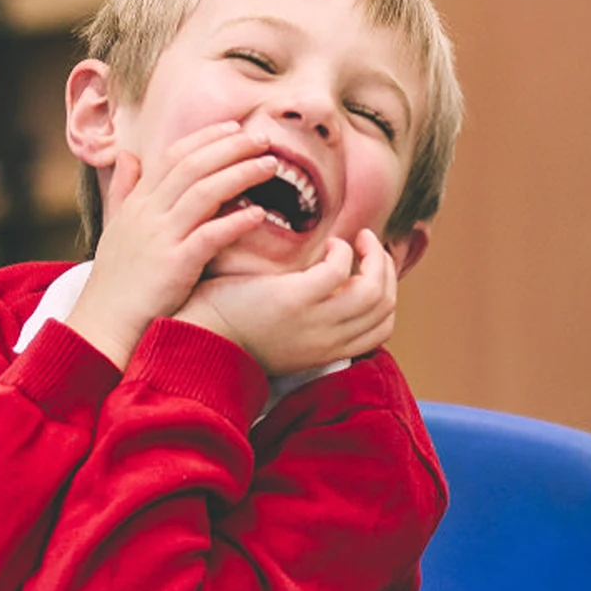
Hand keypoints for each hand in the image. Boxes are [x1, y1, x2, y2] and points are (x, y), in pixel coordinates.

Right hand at [64, 122, 280, 367]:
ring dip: (239, 174)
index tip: (235, 129)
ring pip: (203, 192)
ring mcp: (161, 237)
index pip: (174, 156)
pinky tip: (258, 215)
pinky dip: (234, 222)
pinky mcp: (174, 266)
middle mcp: (149, 213)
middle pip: (192, 166)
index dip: (206, 138)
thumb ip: (125, 191)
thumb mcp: (116, 229)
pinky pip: (208, 236)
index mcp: (138, 202)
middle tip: (262, 138)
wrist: (106, 322)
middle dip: (230, 147)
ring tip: (270, 166)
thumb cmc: (119, 281)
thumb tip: (129, 156)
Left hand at [176, 229, 399, 375]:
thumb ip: (313, 320)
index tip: (374, 270)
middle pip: (385, 308)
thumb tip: (331, 289)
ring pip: (375, 292)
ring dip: (374, 258)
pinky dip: (343, 251)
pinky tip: (328, 243)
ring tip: (359, 239)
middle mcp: (330, 341)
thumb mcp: (287, 336)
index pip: (384, 328)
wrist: (202, 338)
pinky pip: (340, 270)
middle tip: (371, 246)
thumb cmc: (237, 330)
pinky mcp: (296, 300)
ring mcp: (316, 322)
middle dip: (386, 271)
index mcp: (329, 351)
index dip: (388, 295)